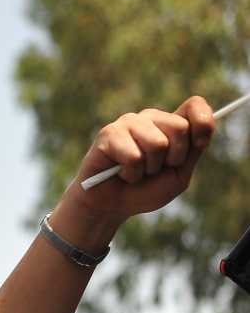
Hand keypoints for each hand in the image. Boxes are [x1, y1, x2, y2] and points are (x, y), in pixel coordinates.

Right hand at [54, 97, 214, 247]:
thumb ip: (192, 151)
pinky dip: (131, 174)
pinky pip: (133, 157)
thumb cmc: (144, 191)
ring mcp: (128, 123)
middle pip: (180, 127)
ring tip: (136, 172)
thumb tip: (204, 128)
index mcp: (170, 124)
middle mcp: (150, 118)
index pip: (195, 105)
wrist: (110, 207)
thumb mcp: (178, 175)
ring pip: (157, 143)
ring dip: (149, 168)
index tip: (199, 145)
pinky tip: (120, 174)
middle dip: (173, 158)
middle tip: (155, 169)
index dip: (203, 123)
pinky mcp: (108, 134)